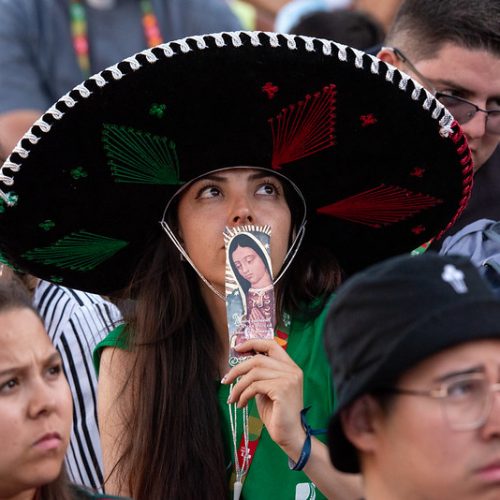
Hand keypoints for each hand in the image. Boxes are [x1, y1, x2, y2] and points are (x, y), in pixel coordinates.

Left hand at [221, 338, 305, 457]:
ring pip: (254, 372)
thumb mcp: (267, 389)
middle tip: (226, 380)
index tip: (237, 349)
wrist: (290, 435)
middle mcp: (292, 370)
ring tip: (232, 398)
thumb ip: (259, 375)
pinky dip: (243, 394)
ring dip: (238, 385)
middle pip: (258, 358)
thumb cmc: (277, 414)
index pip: (272, 344)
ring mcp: (289, 379)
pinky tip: (240, 404)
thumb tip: (240, 365)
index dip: (253, 343)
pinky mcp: (282, 389)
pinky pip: (255, 386)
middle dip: (238, 369)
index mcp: (290, 366)